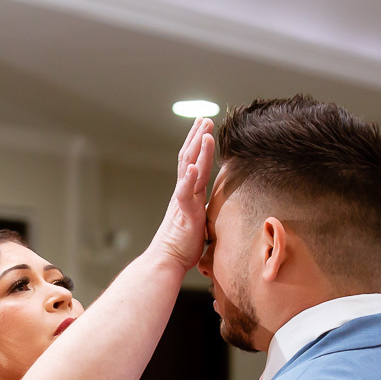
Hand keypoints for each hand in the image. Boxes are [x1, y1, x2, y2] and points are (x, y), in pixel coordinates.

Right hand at [150, 117, 215, 271]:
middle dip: (197, 137)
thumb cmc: (182, 248)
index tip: (204, 128)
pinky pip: (186, 193)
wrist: (166, 261)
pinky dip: (190, 178)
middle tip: (204, 118)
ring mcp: (183, 202)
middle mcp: (184, 193)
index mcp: (188, 194)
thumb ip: (203, 211)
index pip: (193, 164)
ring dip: (197, 150)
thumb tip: (214, 211)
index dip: (198, 145)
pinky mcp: (184, 214)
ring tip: (204, 132)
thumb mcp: (198, 223)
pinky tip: (195, 165)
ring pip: (189, 170)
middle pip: (189, 159)